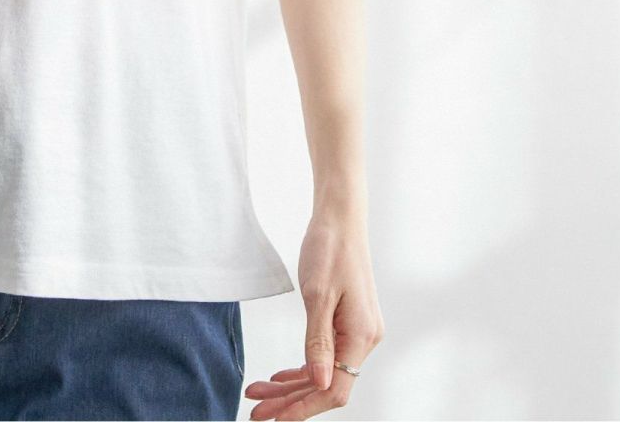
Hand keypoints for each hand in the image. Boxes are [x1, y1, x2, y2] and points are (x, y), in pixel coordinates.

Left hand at [243, 211, 383, 418]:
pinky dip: (302, 367)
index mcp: (361, 336)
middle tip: (255, 410)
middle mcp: (365, 340)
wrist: (340, 217)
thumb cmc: (329, 248)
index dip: (303, 408)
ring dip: (292, 386)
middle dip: (290, 401)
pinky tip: (280, 377)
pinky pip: (326, 356)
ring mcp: (358, 332)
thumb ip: (317, 341)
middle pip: (327, 386)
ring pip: (324, 372)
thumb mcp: (317, 294)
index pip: (334, 390)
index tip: (273, 418)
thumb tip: (319, 384)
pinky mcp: (348, 323)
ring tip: (258, 392)